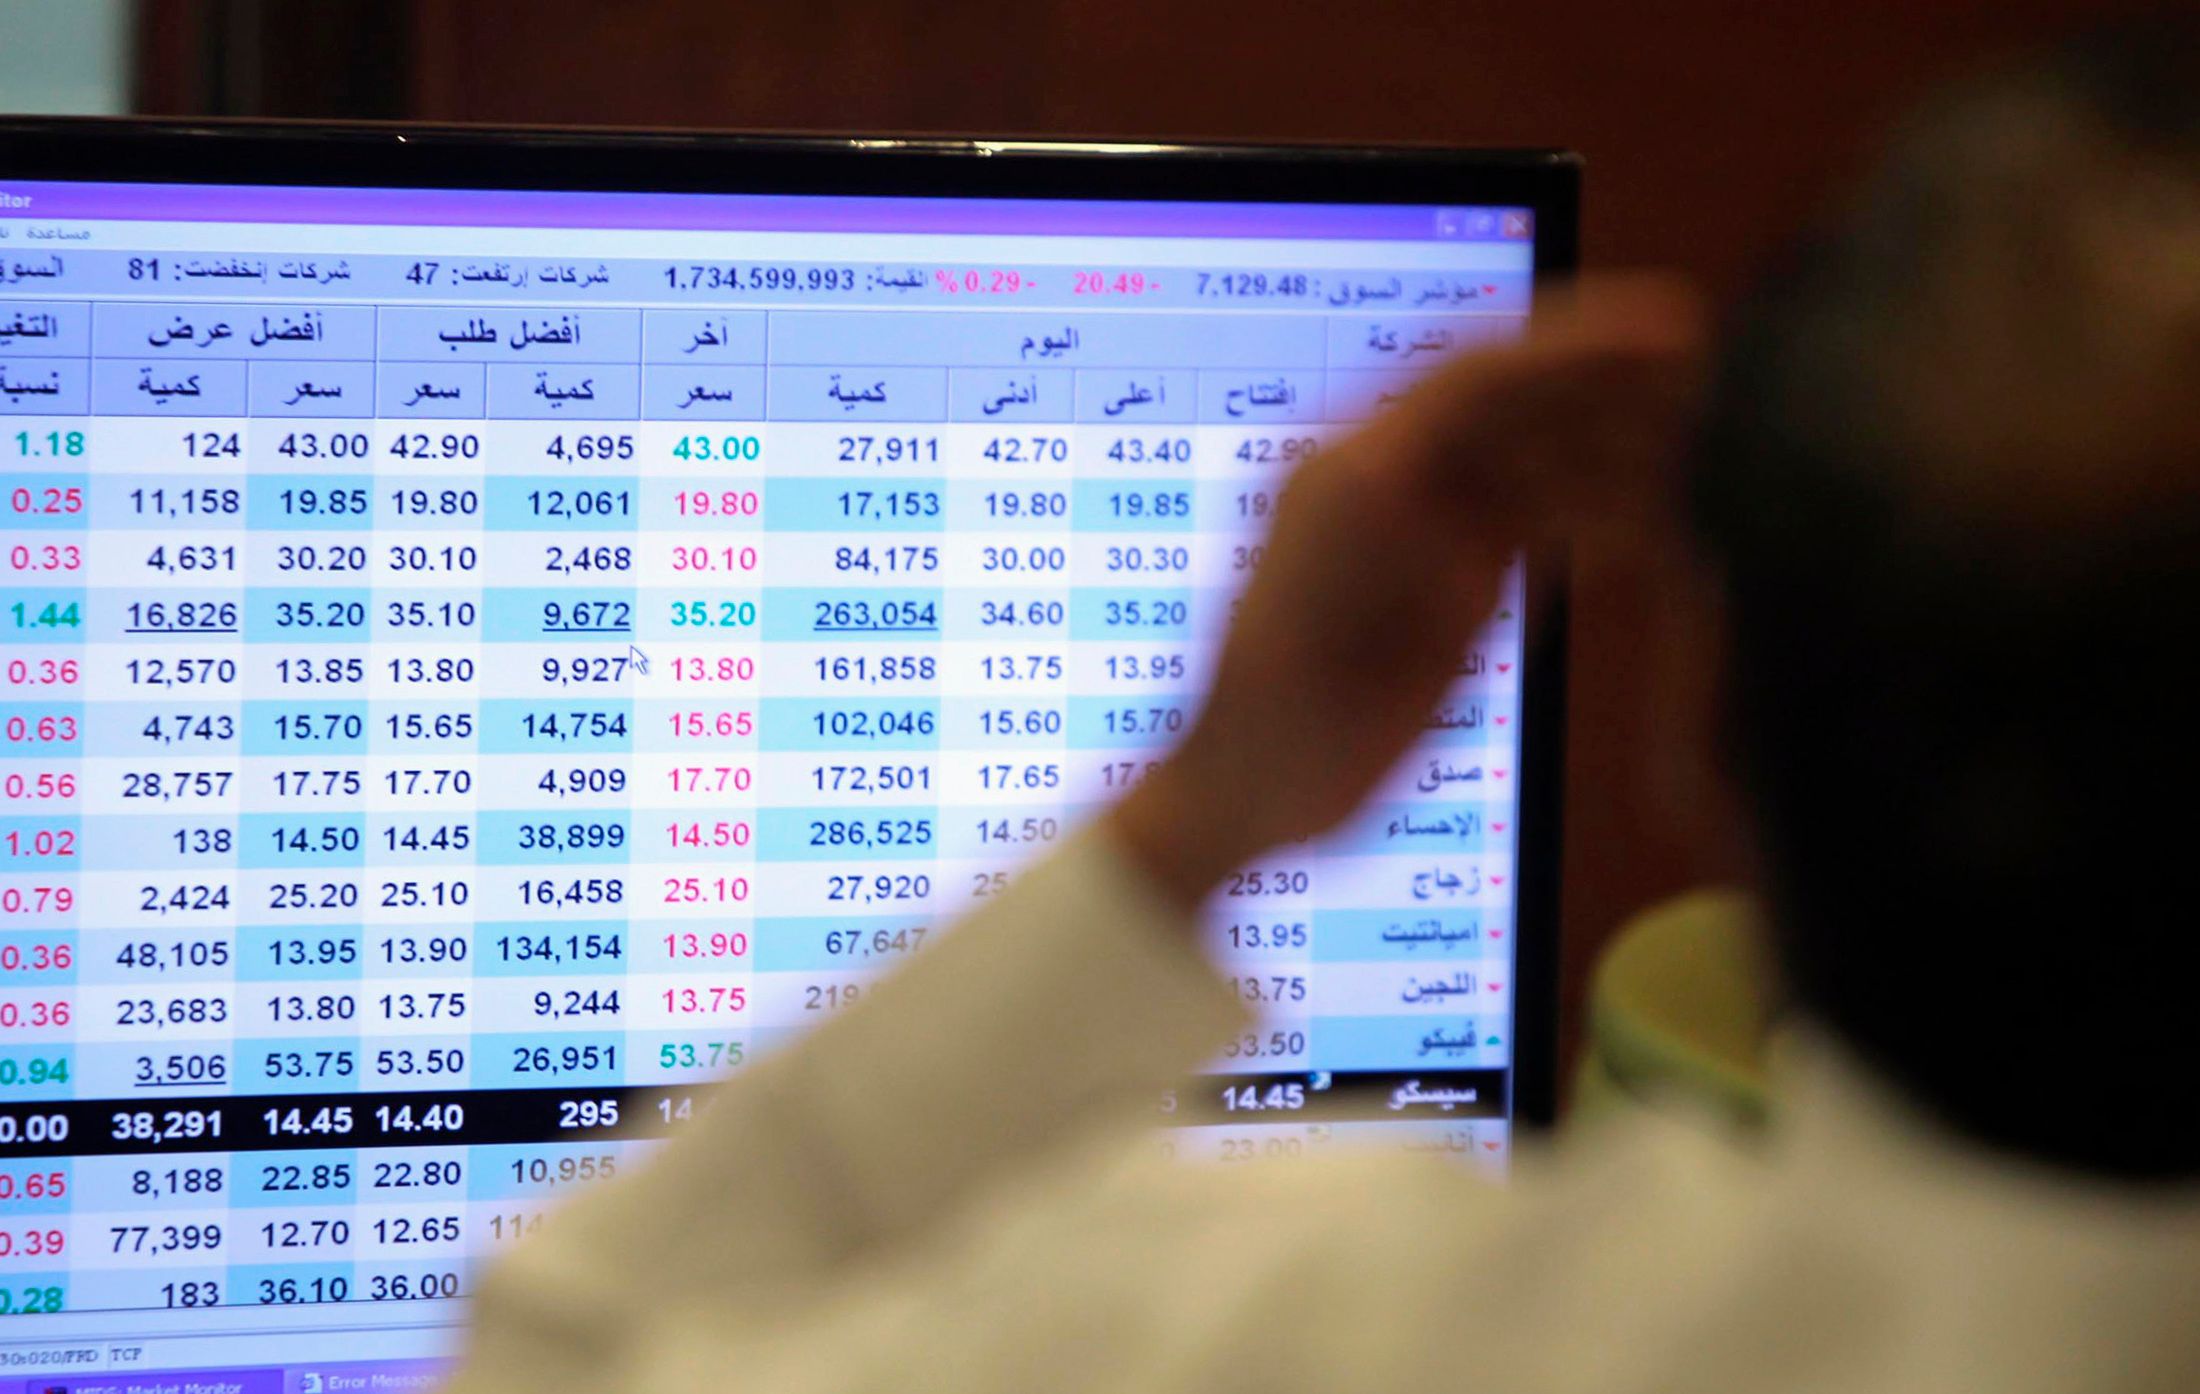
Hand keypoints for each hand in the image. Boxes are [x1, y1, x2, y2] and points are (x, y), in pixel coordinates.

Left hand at [1110, 276, 1706, 907]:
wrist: (1258, 785)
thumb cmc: (1273, 706)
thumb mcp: (1326, 608)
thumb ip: (1378, 537)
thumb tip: (1428, 487)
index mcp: (1356, 465)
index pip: (1479, 374)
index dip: (1573, 341)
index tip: (1659, 325)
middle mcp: (1394, 479)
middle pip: (1521, 406)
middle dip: (1610, 381)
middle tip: (1708, 362)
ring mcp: (1427, 531)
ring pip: (1539, 463)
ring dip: (1618, 445)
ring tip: (1704, 433)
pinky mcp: (1453, 582)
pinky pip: (1539, 526)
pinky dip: (1600, 515)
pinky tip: (1656, 518)